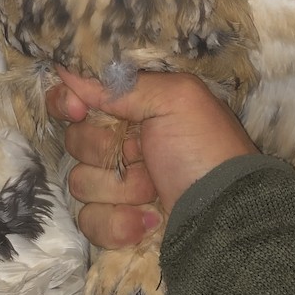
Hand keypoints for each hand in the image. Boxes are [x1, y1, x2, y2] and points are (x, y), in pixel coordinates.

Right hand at [46, 69, 257, 249]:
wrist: (225, 218)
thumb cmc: (204, 152)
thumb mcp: (176, 100)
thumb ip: (123, 84)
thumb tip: (69, 70)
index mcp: (137, 111)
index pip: (81, 98)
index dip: (70, 103)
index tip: (78, 110)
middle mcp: (124, 146)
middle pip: (75, 140)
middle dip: (104, 150)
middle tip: (140, 155)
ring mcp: (119, 187)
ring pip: (80, 182)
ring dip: (120, 189)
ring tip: (154, 191)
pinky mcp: (116, 224)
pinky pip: (90, 220)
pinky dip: (118, 223)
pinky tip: (148, 221)